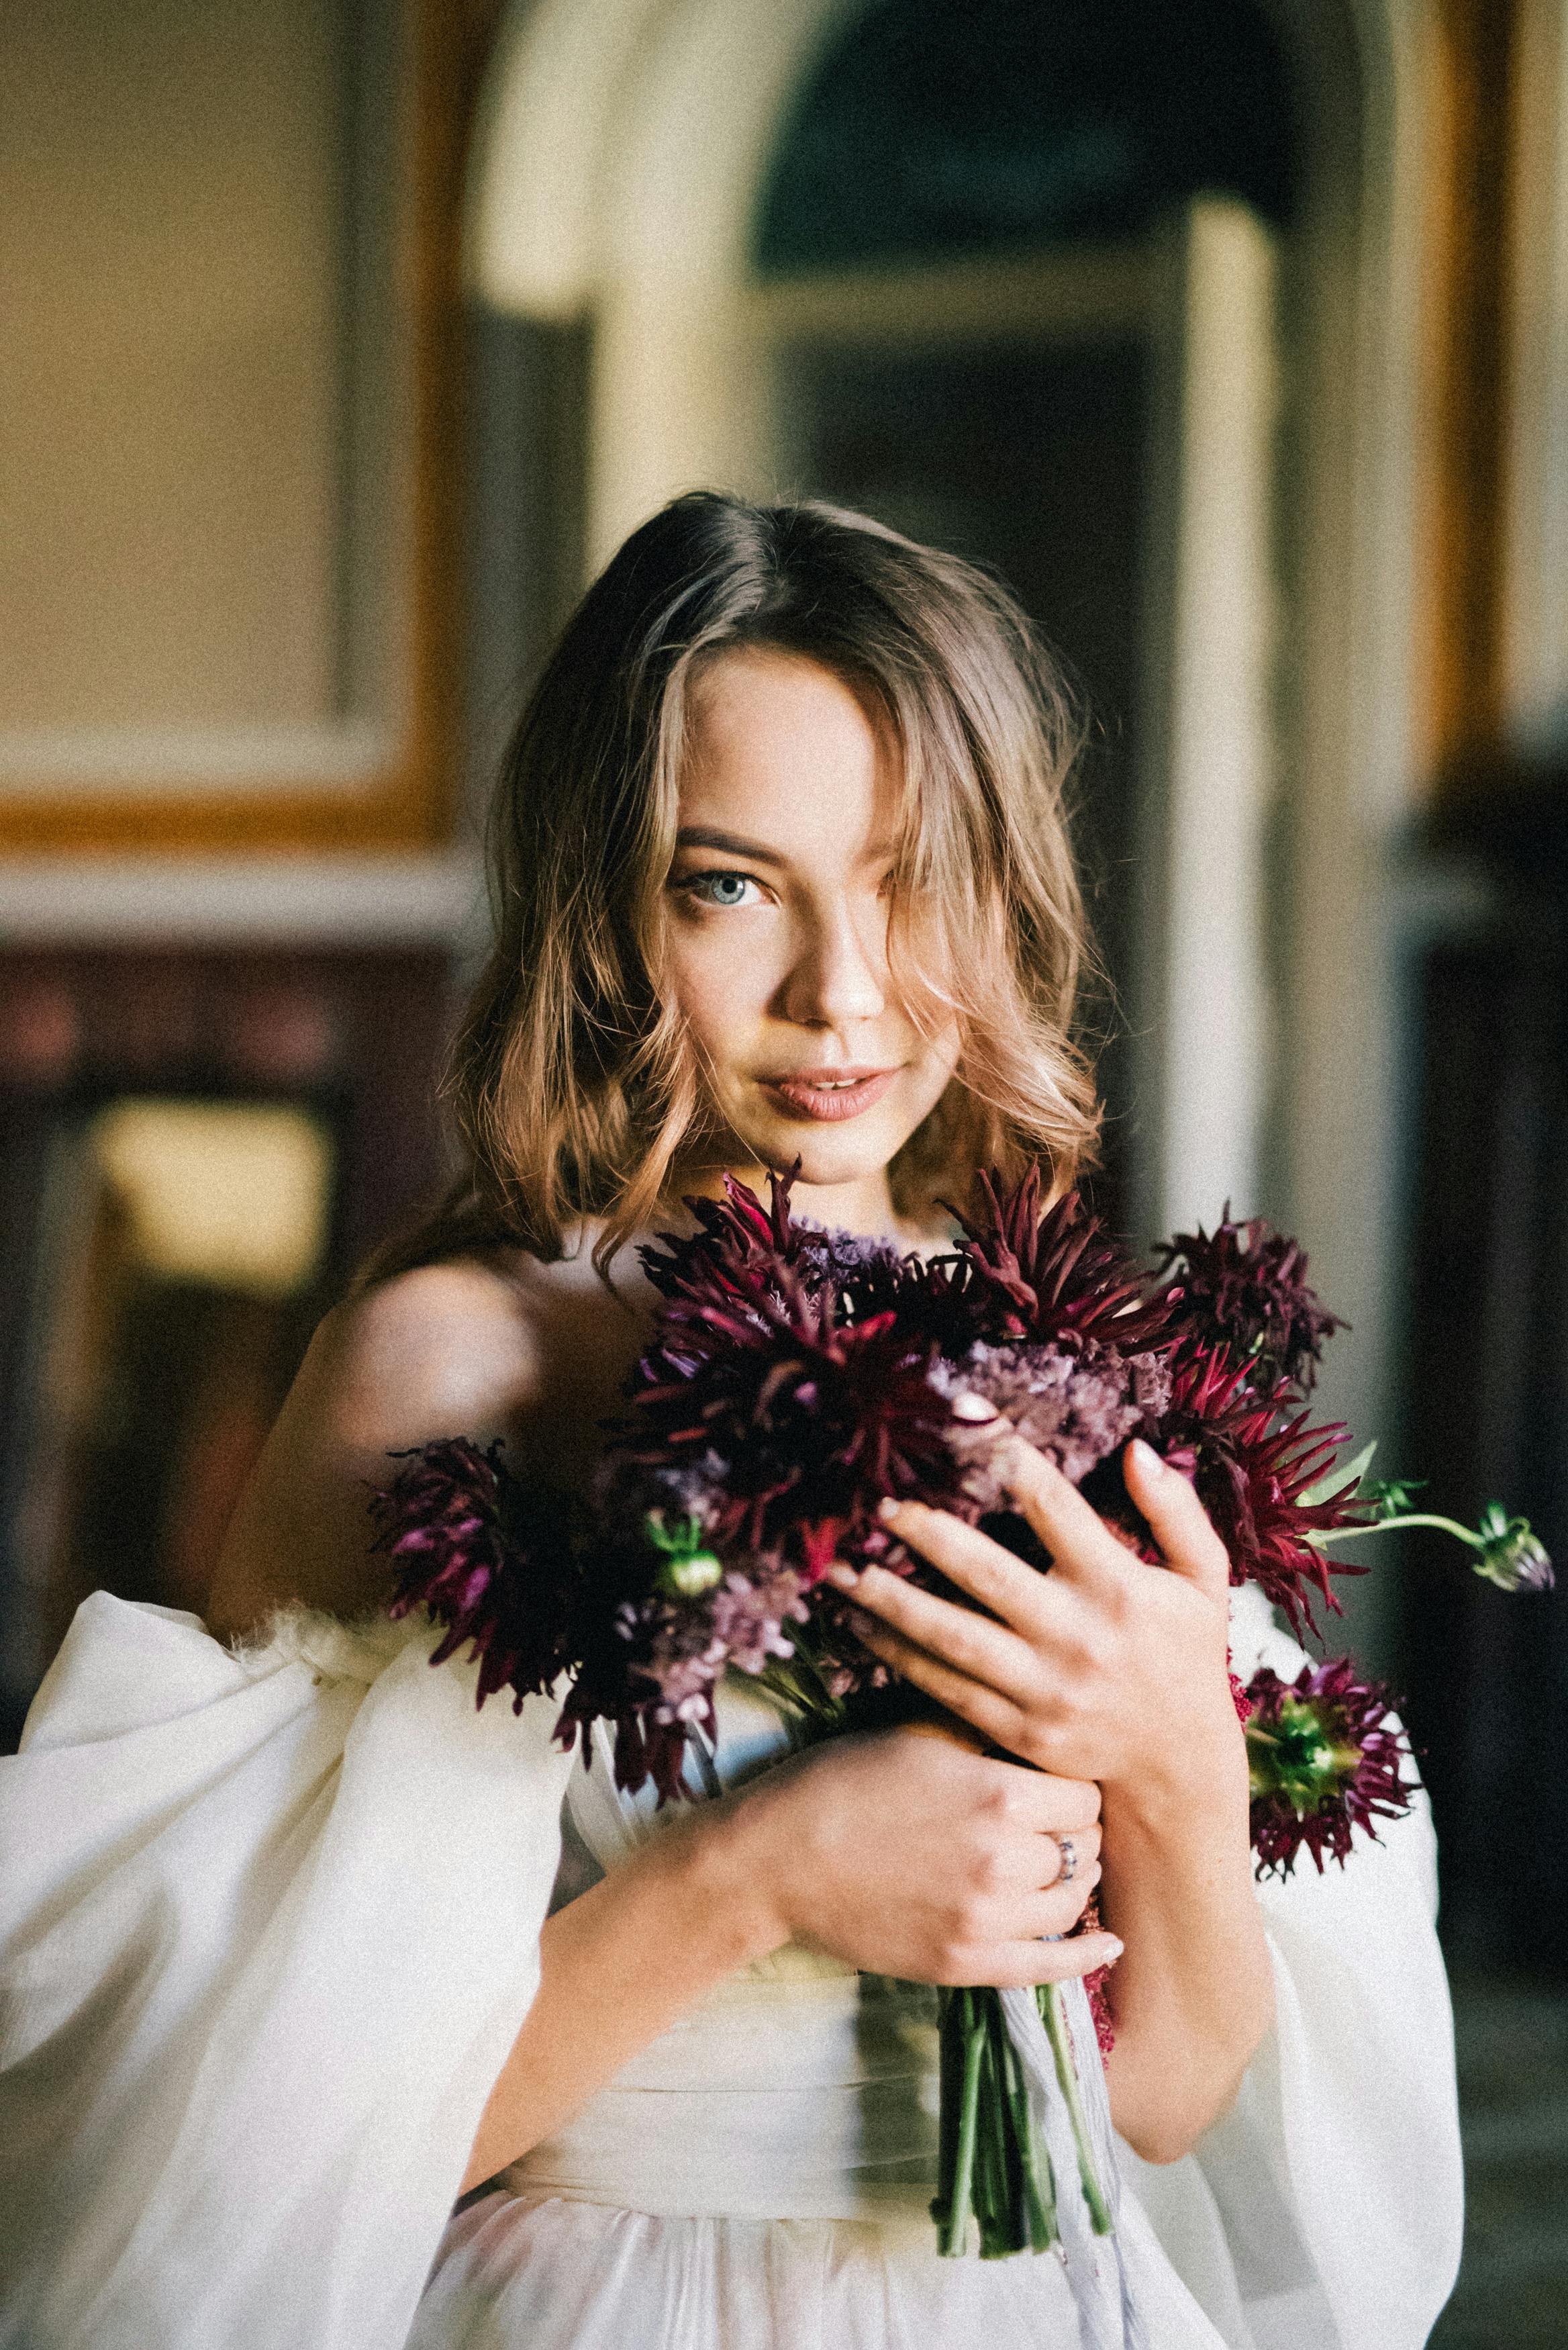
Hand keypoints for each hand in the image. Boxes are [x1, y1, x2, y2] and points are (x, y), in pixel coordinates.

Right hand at [717, 1718, 1118, 1987]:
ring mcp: (985, 1921)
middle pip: (1085, 1849)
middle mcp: (1003, 1861)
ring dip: (1073, 1882)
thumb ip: (991, 1738)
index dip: (1075, 1785)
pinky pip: (1047, 1968)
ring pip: (1071, 1904)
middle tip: (1056, 1821)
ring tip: (1059, 1865)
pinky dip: (1084, 1957)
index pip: (1085, 1795)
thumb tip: (1046, 1733)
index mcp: (999, 1794)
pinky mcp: (963, 1965)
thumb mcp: (923, 1734)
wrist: (780, 1857)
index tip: (1057, 1782)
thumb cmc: (845, 1781)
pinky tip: (1108, 1946)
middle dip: (1076, 1831)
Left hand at [827, 1438, 1243, 1811]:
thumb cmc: (1187, 1657)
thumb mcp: (1204, 1580)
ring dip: (889, 1598)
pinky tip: (856, 1623)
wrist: (1179, 1768)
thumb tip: (1136, 1448)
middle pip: (986, 1571)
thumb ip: (1176, 1511)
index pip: (1054, 1504)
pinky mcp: (1018, 1730)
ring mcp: (1044, 1689)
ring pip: (951, 1636)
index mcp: (1120, 1587)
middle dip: (925, 1531)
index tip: (963, 1411)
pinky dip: (896, 1654)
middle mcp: (1079, 1636)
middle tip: (876, 1499)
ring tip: (838, 1566)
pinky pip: (944, 1687)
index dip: (1006, 1454)